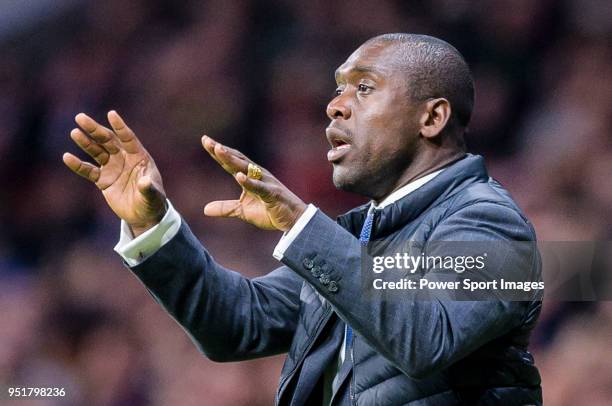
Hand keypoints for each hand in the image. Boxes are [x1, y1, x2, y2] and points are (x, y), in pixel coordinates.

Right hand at [63, 111, 166, 235]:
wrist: (143, 215)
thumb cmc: (152, 202)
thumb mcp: (153, 195)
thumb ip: (148, 188)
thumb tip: (145, 182)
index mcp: (139, 157)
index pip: (128, 138)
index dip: (120, 127)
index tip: (111, 114)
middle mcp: (124, 158)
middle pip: (108, 140)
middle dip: (95, 129)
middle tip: (80, 117)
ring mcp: (112, 167)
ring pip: (96, 151)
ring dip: (85, 142)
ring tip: (74, 132)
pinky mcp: (103, 180)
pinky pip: (88, 170)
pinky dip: (78, 165)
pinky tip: (67, 157)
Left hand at [202, 136, 306, 231]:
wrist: (294, 220)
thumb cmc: (270, 211)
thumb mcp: (243, 211)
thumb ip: (225, 208)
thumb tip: (205, 209)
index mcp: (250, 177)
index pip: (230, 163)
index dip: (218, 153)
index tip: (206, 141)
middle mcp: (257, 175)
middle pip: (236, 160)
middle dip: (222, 151)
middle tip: (208, 141)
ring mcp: (265, 182)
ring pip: (246, 168)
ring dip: (232, 159)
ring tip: (219, 150)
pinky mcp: (272, 194)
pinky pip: (260, 187)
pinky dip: (249, 181)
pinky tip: (239, 176)